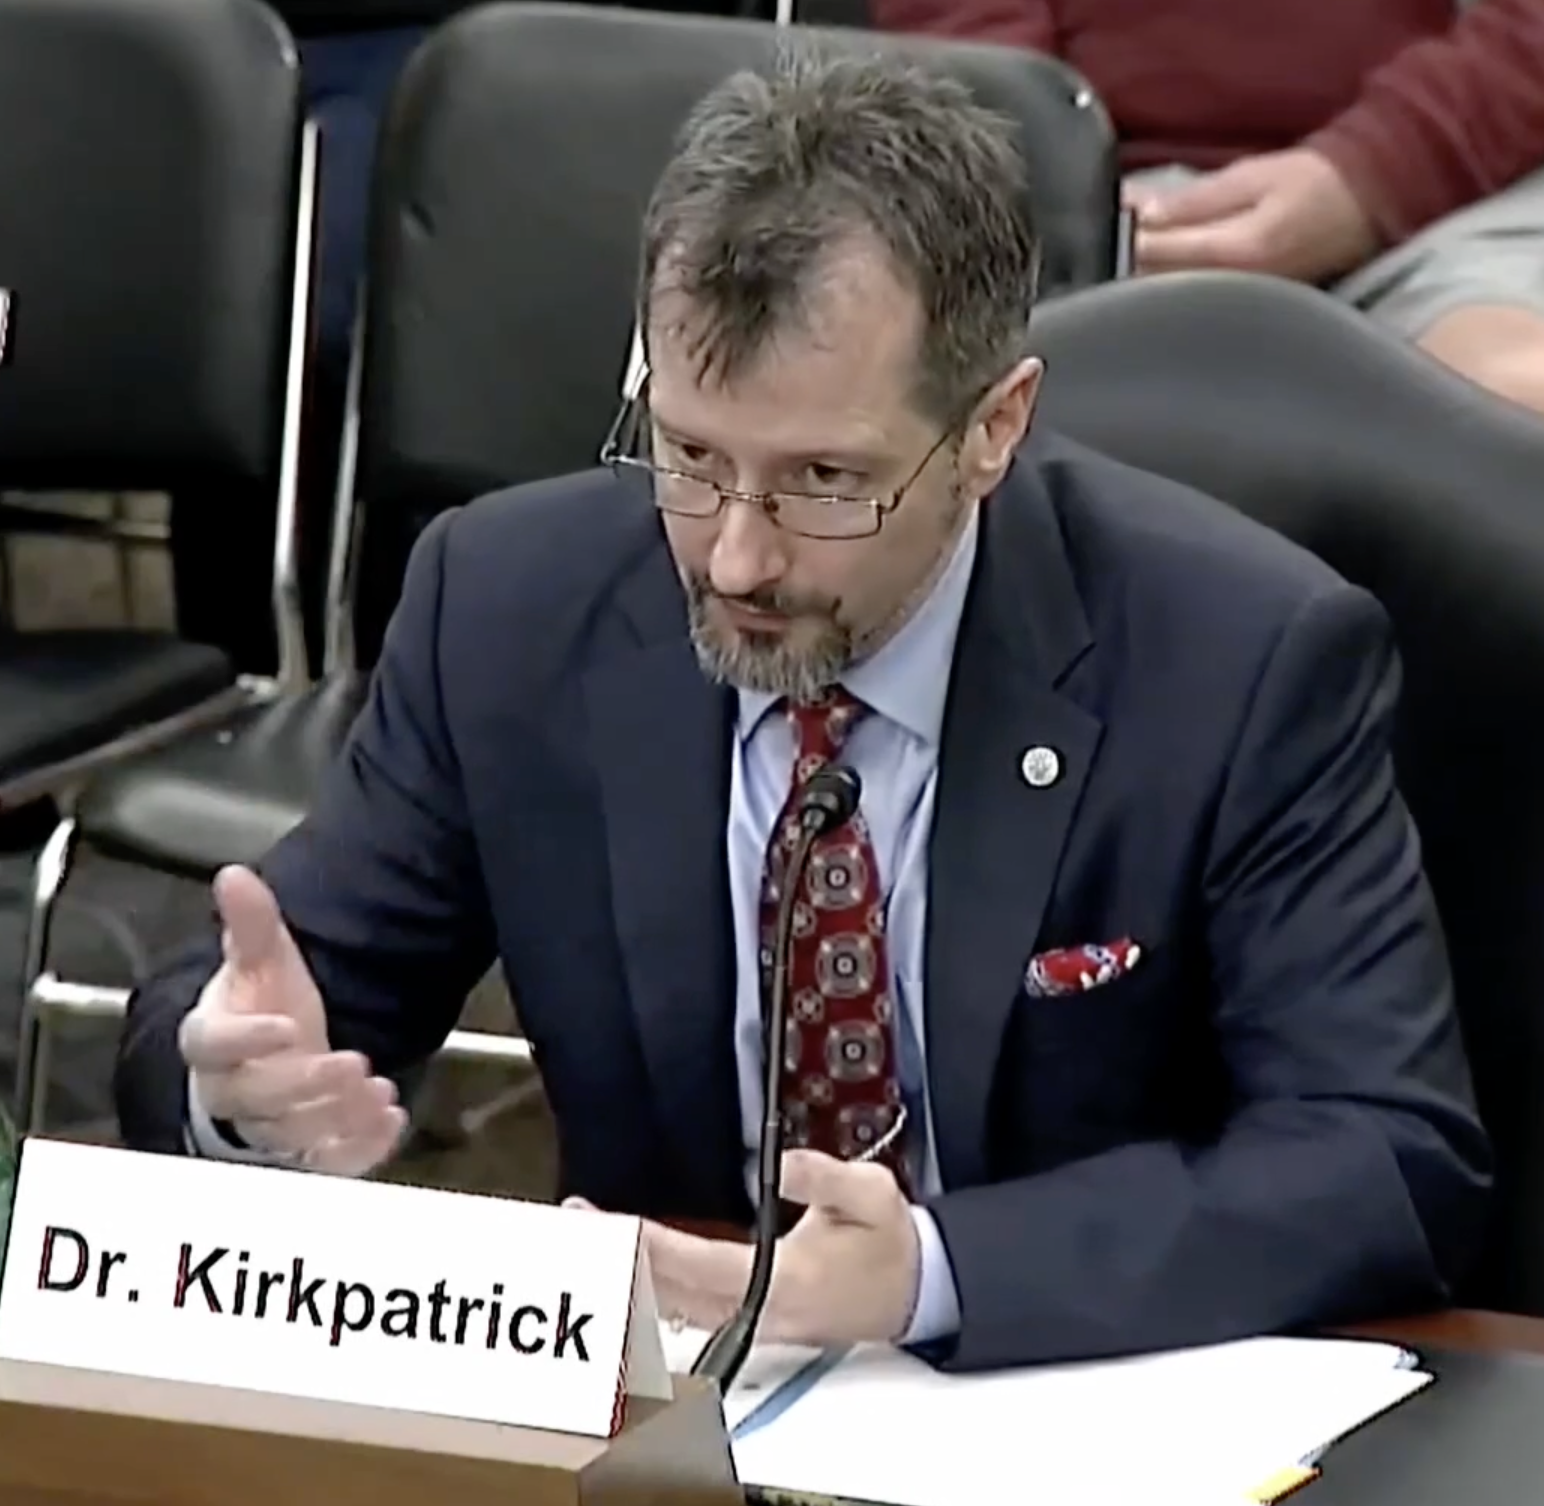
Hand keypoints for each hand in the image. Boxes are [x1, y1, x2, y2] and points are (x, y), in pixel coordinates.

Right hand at [178, 866, 405, 1174]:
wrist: (274, 1055)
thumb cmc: (262, 1006)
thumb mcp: (263, 961)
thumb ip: (252, 923)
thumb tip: (234, 874)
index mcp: (211, 1042)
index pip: (211, 1045)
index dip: (245, 1039)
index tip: (287, 1024)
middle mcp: (232, 1092)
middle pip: (255, 1100)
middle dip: (305, 1085)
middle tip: (352, 1062)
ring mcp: (266, 1127)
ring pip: (290, 1138)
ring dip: (336, 1118)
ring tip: (378, 1089)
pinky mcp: (303, 1152)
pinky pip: (325, 1163)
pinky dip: (360, 1149)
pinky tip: (392, 1120)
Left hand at [575, 1150, 921, 1347]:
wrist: (913, 1293)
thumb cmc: (889, 1245)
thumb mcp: (874, 1196)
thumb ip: (827, 1178)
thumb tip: (781, 1162)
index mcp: (785, 1280)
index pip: (701, 1265)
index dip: (651, 1247)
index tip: (611, 1223)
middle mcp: (760, 1310)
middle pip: (671, 1292)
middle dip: (618, 1258)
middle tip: (572, 1221)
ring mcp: (753, 1322)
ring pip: (672, 1307)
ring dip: (625, 1273)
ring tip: (584, 1235)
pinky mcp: (751, 1320)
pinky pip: (685, 1310)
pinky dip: (647, 1288)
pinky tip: (622, 1265)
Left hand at [1128, 150, 1378, 282]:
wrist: (1368, 203)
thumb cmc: (1310, 181)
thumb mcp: (1250, 176)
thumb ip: (1194, 200)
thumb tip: (1141, 214)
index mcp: (1236, 251)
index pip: (1159, 253)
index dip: (1127, 239)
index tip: (1107, 222)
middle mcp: (1234, 288)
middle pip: (1159, 284)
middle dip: (1130, 262)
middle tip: (1109, 239)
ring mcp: (1240, 304)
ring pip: (1175, 297)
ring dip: (1148, 278)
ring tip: (1128, 255)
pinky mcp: (1245, 309)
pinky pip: (1195, 301)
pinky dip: (1173, 287)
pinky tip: (1160, 273)